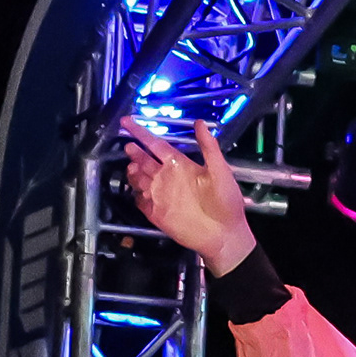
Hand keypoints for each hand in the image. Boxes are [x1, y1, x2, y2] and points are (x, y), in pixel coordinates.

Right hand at [120, 119, 259, 269]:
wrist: (226, 235)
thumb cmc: (228, 203)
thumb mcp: (220, 171)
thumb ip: (209, 147)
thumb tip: (201, 123)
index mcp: (181, 165)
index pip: (157, 144)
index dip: (141, 133)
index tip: (127, 122)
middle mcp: (169, 177)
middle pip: (144, 160)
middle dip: (135, 152)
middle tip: (130, 147)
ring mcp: (161, 195)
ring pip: (138, 179)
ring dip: (134, 172)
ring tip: (134, 168)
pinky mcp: (157, 213)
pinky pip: (140, 201)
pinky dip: (137, 195)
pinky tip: (139, 192)